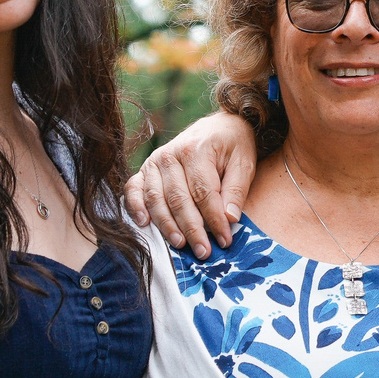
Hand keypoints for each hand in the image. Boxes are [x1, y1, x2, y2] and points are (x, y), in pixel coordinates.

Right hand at [126, 111, 256, 257]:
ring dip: (167, 225)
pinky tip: (144, 224)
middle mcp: (171, 155)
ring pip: (157, 199)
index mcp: (196, 150)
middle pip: (179, 199)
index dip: (214, 220)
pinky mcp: (146, 169)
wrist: (219, 125)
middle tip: (203, 252)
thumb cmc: (233, 145)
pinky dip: (135, 207)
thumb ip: (236, 190)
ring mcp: (155, 162)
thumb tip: (229, 219)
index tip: (224, 240)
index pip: (204, 193)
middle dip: (192, 229)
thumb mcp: (244, 163)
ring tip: (180, 245)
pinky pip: (134, 189)